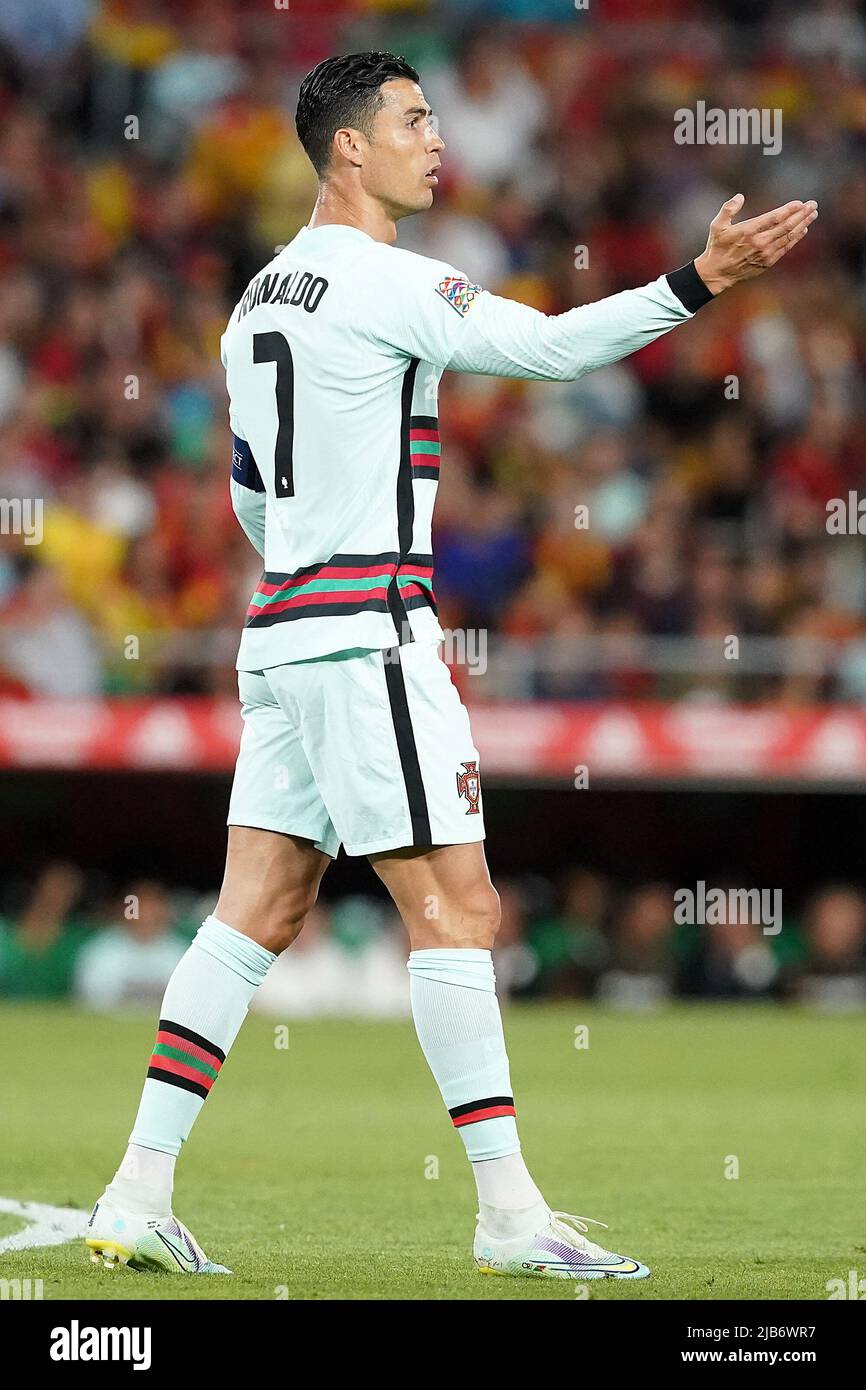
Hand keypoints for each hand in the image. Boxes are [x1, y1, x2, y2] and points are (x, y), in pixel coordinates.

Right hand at [694, 194, 817, 294]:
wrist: (717, 273)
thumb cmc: (717, 247)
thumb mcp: (717, 226)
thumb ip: (728, 209)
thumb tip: (740, 196)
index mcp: (748, 231)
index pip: (774, 218)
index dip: (789, 209)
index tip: (800, 202)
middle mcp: (759, 242)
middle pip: (786, 226)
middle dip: (802, 214)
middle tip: (813, 204)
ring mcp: (765, 253)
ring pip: (789, 237)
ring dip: (803, 224)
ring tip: (812, 215)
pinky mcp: (767, 262)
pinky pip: (785, 248)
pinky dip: (796, 238)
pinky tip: (803, 230)